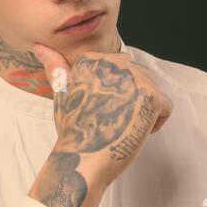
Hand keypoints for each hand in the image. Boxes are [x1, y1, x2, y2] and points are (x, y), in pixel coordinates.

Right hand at [31, 41, 172, 193]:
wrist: (82, 159)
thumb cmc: (73, 131)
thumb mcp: (61, 93)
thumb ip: (56, 67)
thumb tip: (40, 46)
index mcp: (94, 58)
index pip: (122, 71)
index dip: (114, 96)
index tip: (98, 111)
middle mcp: (116, 62)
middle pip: (140, 80)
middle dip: (131, 102)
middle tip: (109, 121)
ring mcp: (136, 79)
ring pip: (153, 93)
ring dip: (142, 112)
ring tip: (120, 126)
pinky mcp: (152, 97)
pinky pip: (166, 109)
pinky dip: (154, 125)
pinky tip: (132, 132)